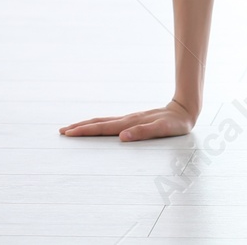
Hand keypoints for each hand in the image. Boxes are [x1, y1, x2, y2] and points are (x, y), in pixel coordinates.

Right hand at [60, 98, 196, 141]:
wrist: (185, 109)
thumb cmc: (175, 123)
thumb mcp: (163, 129)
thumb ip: (143, 132)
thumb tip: (122, 137)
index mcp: (130, 123)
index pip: (103, 128)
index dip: (85, 131)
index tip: (69, 133)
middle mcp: (127, 120)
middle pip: (99, 123)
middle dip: (80, 127)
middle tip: (61, 131)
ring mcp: (130, 119)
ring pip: (103, 121)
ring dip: (87, 125)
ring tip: (72, 128)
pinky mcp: (134, 120)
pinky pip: (111, 122)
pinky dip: (98, 124)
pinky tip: (96, 127)